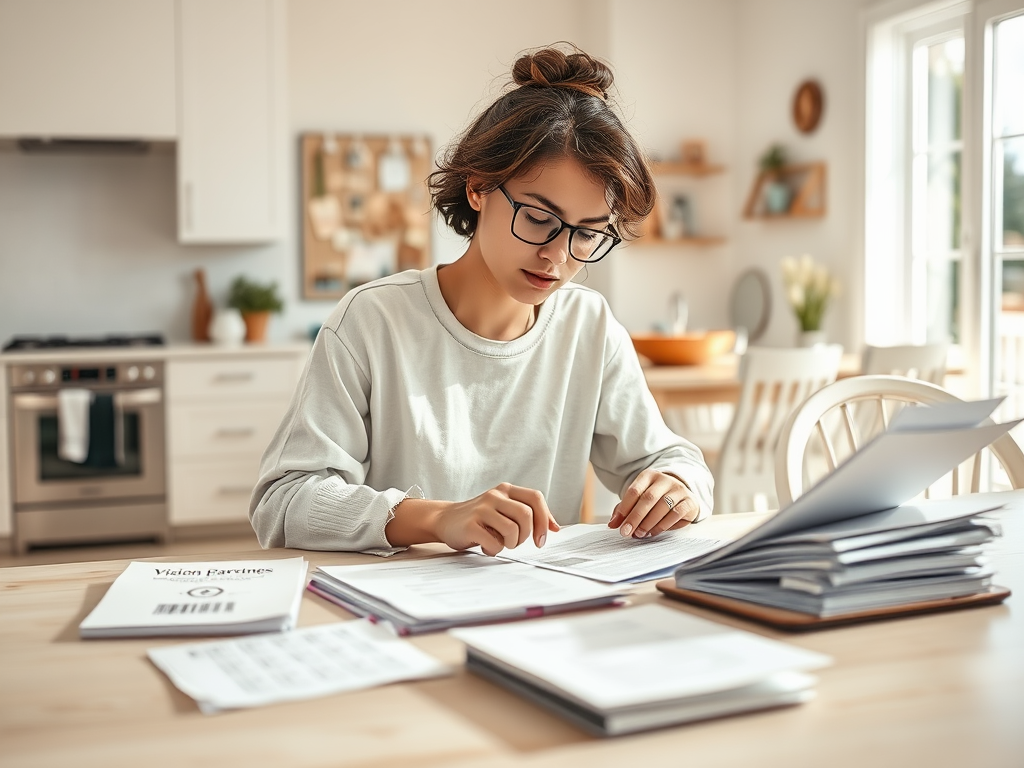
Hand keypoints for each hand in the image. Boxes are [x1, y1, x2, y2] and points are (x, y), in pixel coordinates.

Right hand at [433, 483, 560, 556]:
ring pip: (512, 530)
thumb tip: (554, 528)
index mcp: (506, 490)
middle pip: (526, 515)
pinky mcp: (470, 524)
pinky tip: (486, 546)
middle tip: (516, 542)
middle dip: (526, 535)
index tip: (541, 539)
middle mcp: (495, 495)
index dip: (544, 519)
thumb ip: (528, 515)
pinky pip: (494, 542)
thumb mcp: (504, 510)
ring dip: (511, 544)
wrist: (445, 520)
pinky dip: (494, 550)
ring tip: (500, 543)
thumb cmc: (480, 519)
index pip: (535, 498)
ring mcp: (481, 508)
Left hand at [607, 470, 698, 538]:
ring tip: (639, 534)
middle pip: (648, 498)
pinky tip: (653, 532)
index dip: (624, 508)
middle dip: (635, 517)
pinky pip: (675, 514)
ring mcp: (678, 489)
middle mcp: (664, 480)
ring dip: (648, 523)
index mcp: (649, 476)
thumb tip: (613, 524)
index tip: (617, 524)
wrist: (682, 496)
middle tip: (626, 532)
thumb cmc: (656, 499)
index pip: (634, 491)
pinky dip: (662, 525)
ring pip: (662, 506)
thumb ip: (625, 509)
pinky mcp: (689, 501)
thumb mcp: (640, 499)